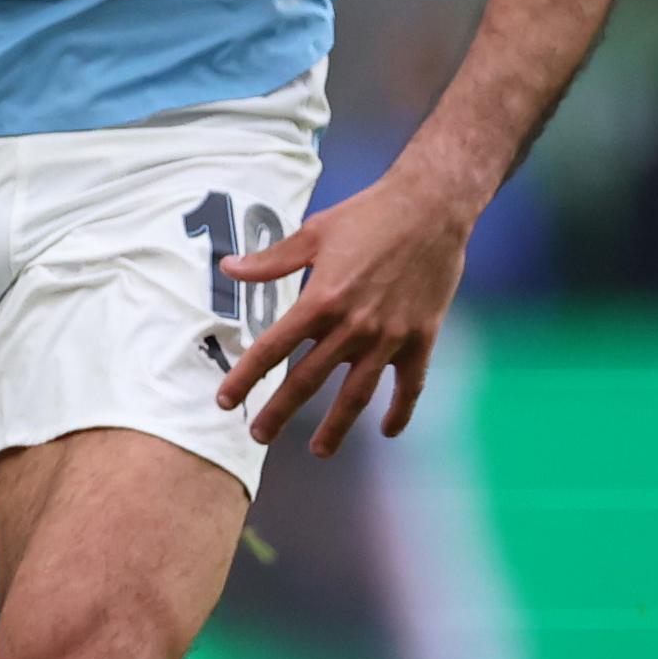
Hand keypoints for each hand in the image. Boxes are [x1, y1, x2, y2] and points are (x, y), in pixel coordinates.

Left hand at [217, 173, 475, 454]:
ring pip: (357, 394)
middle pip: (308, 380)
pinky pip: (410, 385)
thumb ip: (272, 261)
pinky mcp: (421, 338)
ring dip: (336, 426)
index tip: (225, 401)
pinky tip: (388, 431)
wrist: (432, 208)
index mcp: (321, 300)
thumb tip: (229, 269)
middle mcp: (353, 326)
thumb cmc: (369, 215)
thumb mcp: (314, 233)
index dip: (246, 377)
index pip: (273, 348)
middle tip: (257, 436)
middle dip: (279, 412)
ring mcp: (389, 336)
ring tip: (319, 450)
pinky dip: (400, 410)